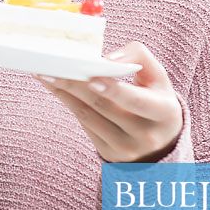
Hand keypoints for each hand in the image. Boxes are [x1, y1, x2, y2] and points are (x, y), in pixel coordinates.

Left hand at [32, 41, 183, 162]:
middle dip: (76, 85)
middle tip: (53, 67)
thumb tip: (106, 59)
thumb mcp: (159, 78)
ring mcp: (125, 148)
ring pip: (88, 116)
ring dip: (64, 93)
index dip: (113, 89)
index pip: (137, 101)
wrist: (161, 142)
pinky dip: (68, 103)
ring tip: (45, 73)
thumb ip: (138, 57)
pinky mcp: (108, 153)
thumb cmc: (156, 100)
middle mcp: (145, 135)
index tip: (91, 75)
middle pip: (104, 106)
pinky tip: (54, 87)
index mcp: (164, 113)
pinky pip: (83, 124)